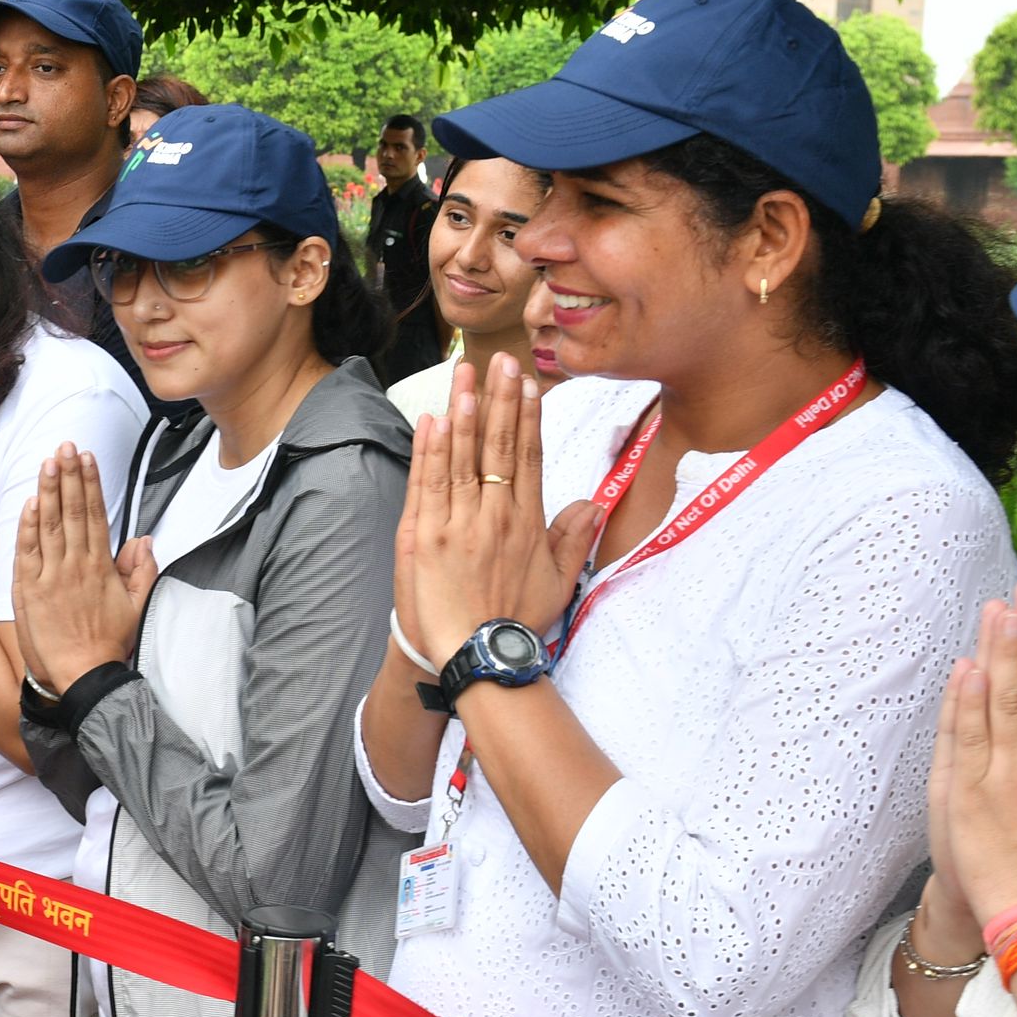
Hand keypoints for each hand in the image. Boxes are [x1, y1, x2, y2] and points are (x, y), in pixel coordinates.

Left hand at [11, 447, 151, 692]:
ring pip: (49, 525)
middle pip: (72, 511)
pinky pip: (27, 551)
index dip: (91, 484)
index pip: (96, 515)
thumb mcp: (136, 607)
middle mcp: (76, 565)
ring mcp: (51, 576)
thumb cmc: (108, 644)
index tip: (87, 459)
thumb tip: (144, 541)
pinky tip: (31, 502)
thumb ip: (141, 571)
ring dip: (48, 491)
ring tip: (48, 462)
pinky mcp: (29, 590)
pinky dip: (28, 526)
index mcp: (101, 567)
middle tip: (65, 446)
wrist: (83, 676)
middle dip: (69, 476)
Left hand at [396, 355, 594, 660]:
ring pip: (460, 457)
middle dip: (497, 398)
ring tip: (465, 376)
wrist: (476, 657)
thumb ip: (574, 538)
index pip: (526, 455)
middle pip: (495, 445)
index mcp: (526, 522)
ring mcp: (456, 524)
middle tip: (499, 360)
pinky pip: (427, 484)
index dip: (526, 415)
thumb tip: (592, 502)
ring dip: (463, 412)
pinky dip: (429, 450)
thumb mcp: (559, 582)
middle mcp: (493, 516)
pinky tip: (433, 420)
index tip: (526, 382)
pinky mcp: (423, 537)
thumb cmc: (516, 621)